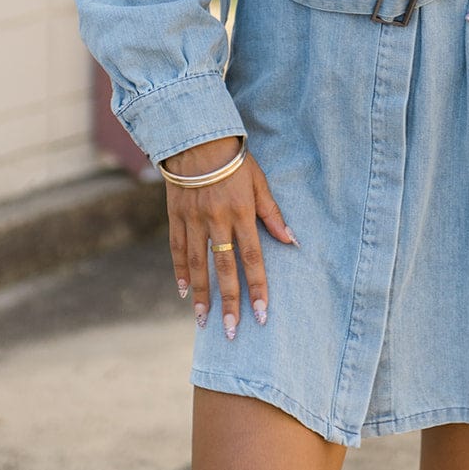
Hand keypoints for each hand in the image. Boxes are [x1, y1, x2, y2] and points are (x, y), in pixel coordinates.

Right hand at [163, 136, 297, 337]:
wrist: (196, 138)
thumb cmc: (234, 159)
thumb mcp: (259, 181)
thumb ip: (273, 213)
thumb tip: (292, 240)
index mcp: (242, 213)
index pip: (252, 258)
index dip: (258, 287)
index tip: (262, 314)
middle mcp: (217, 220)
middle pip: (224, 268)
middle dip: (229, 302)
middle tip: (231, 331)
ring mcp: (194, 220)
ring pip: (197, 264)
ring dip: (202, 295)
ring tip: (203, 322)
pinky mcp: (176, 216)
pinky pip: (176, 249)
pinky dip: (180, 271)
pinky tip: (184, 292)